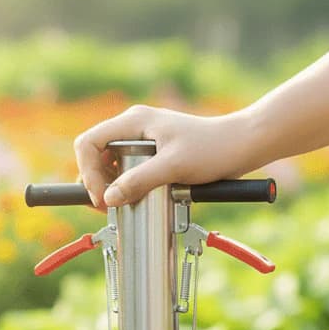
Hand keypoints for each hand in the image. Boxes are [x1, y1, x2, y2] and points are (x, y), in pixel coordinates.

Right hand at [73, 104, 256, 209]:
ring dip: (111, 186)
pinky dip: (126, 186)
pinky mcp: (153, 154)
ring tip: (122, 205)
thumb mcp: (173, 167)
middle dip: (97, 183)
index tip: (102, 199)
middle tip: (109, 208)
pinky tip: (137, 198)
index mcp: (133, 121)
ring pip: (110, 165)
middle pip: (95, 155)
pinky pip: (127, 170)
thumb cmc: (212, 149)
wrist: (241, 146)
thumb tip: (108, 199)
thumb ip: (138, 181)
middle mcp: (134, 127)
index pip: (88, 143)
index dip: (87, 173)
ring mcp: (142, 140)